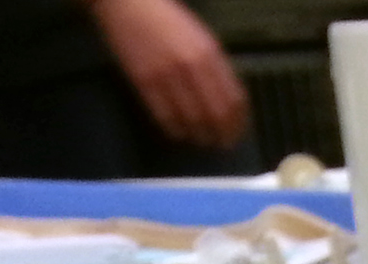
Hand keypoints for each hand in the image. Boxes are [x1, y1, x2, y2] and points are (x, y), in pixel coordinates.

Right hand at [85, 0, 250, 149]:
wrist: (128, 5)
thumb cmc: (168, 20)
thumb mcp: (202, 39)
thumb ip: (216, 68)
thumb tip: (230, 102)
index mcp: (210, 55)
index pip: (234, 99)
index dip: (239, 122)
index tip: (238, 133)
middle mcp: (192, 67)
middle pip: (216, 114)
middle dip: (223, 135)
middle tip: (222, 145)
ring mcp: (167, 75)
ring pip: (191, 120)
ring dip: (200, 136)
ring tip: (202, 140)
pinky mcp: (144, 82)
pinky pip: (164, 116)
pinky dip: (175, 130)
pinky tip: (179, 133)